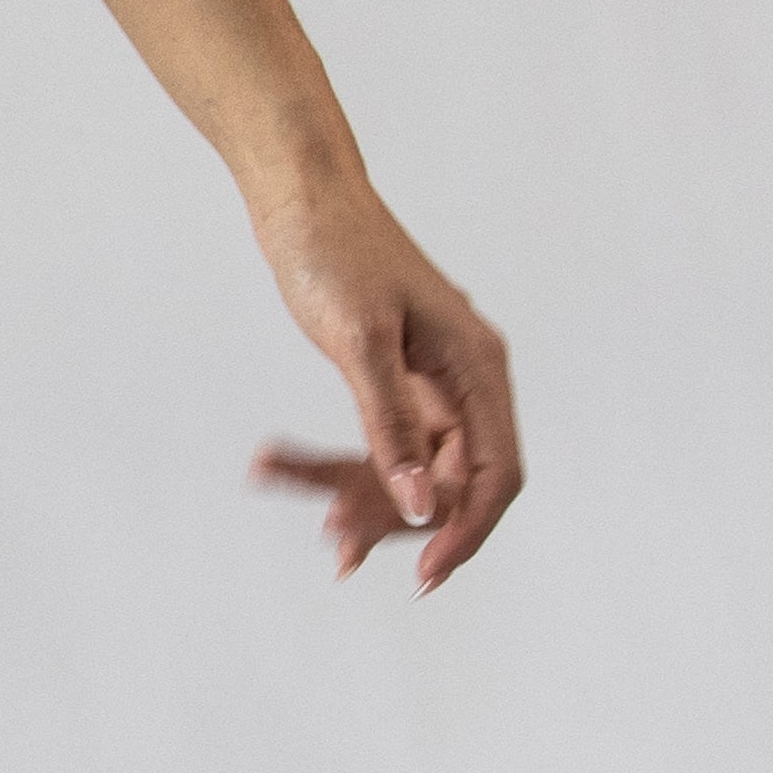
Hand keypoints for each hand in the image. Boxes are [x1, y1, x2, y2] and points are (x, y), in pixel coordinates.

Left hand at [248, 178, 520, 589]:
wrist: (299, 194)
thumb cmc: (333, 252)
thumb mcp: (360, 341)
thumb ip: (391, 425)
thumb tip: (423, 504)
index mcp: (478, 368)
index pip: (497, 474)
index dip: (468, 532)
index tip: (424, 578)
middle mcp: (466, 380)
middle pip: (452, 483)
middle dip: (399, 519)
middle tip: (335, 549)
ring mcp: (431, 383)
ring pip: (410, 470)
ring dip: (358, 496)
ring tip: (293, 500)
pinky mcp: (393, 381)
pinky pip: (378, 444)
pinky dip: (333, 463)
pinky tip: (274, 468)